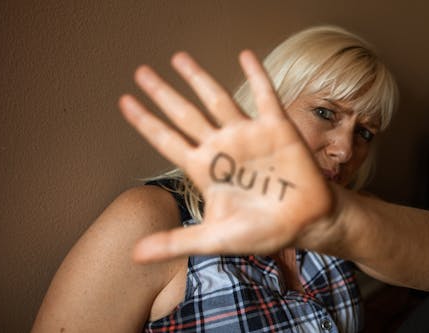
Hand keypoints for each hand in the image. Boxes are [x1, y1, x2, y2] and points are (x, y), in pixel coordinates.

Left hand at [119, 50, 332, 261]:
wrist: (304, 224)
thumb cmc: (260, 231)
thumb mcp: (215, 238)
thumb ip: (177, 242)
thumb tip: (134, 256)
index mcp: (205, 169)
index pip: (167, 140)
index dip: (145, 121)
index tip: (124, 101)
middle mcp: (222, 147)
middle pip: (186, 114)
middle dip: (163, 93)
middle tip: (141, 72)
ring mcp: (248, 135)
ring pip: (218, 99)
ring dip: (199, 78)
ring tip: (178, 58)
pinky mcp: (277, 129)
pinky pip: (265, 96)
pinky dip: (256, 76)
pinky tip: (245, 55)